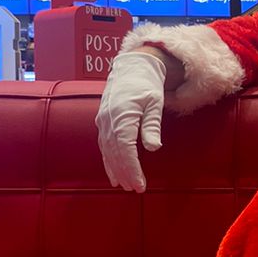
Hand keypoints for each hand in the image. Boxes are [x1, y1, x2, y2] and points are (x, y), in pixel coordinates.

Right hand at [96, 48, 167, 191]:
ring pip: (107, 151)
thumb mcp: (155, 102)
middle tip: (135, 189)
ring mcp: (103, 121)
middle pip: (115, 154)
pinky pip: (104, 145)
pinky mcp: (103, 122)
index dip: (132, 169)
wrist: (132, 67)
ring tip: (124, 185)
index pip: (125, 149)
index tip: (139, 184)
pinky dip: (108, 160)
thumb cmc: (147, 84)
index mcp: (122, 116)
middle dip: (125, 173)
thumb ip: (152, 125)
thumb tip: (153, 147)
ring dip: (115, 170)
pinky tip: (113, 173)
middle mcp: (108, 120)